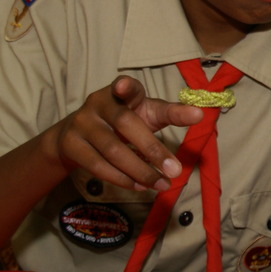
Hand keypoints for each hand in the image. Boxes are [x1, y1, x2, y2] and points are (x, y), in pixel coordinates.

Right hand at [51, 76, 202, 191]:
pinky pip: (98, 165)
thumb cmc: (123, 122)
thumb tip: (199, 115)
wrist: (76, 137)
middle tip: (175, 170)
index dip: (126, 87)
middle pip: (125, 124)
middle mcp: (98, 103)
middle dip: (153, 149)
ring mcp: (81, 124)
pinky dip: (122, 178)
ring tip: (162, 184)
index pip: (127, 88)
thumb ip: (170, 114)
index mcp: (120, 92)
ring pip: (112, 150)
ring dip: (140, 171)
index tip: (124, 86)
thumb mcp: (146, 114)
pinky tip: (140, 186)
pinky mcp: (71, 145)